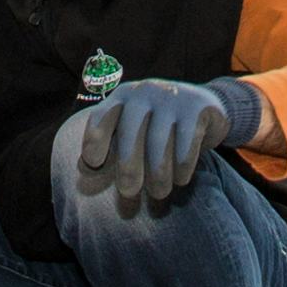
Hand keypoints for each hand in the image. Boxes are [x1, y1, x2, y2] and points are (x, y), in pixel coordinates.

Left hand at [75, 78, 267, 203]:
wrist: (204, 107)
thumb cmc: (157, 126)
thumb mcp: (131, 129)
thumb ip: (109, 145)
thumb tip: (83, 169)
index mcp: (122, 97)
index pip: (100, 117)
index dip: (93, 141)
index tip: (93, 166)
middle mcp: (144, 92)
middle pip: (130, 133)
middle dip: (128, 167)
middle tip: (128, 192)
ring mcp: (171, 97)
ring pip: (159, 141)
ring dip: (158, 174)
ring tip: (159, 193)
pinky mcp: (197, 106)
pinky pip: (187, 141)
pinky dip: (183, 165)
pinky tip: (181, 179)